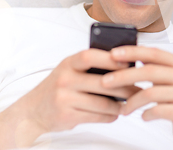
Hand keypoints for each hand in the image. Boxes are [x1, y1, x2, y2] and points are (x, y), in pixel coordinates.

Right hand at [15, 49, 139, 135]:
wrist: (32, 110)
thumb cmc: (60, 86)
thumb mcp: (71, 70)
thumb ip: (92, 66)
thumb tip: (128, 65)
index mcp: (69, 63)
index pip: (91, 56)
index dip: (111, 59)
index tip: (130, 64)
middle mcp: (64, 79)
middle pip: (103, 83)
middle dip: (125, 87)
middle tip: (139, 90)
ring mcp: (64, 98)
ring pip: (102, 103)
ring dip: (120, 105)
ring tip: (130, 105)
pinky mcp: (66, 116)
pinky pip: (96, 116)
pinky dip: (109, 116)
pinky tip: (116, 114)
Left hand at [101, 46, 172, 149]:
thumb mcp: (171, 81)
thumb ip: (156, 70)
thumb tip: (124, 60)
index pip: (154, 53)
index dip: (133, 52)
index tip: (113, 54)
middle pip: (149, 71)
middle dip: (124, 76)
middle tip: (105, 82)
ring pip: (150, 92)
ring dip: (132, 102)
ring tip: (123, 109)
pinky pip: (157, 110)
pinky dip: (146, 114)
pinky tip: (143, 116)